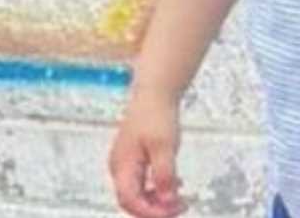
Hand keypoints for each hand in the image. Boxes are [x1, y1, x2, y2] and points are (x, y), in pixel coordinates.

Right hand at [109, 88, 186, 216]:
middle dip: (155, 209)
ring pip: (138, 194)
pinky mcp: (134, 159)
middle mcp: (120, 167)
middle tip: (179, 208)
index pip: (130, 200)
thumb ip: (164, 174)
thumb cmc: (156, 113)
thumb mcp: (165, 146)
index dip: (150, 211)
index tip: (172, 211)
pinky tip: (175, 185)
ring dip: (158, 201)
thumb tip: (167, 199)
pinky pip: (143, 183)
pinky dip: (158, 188)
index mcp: (122, 165)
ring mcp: (126, 163)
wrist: (155, 93)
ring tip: (179, 199)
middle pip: (132, 201)